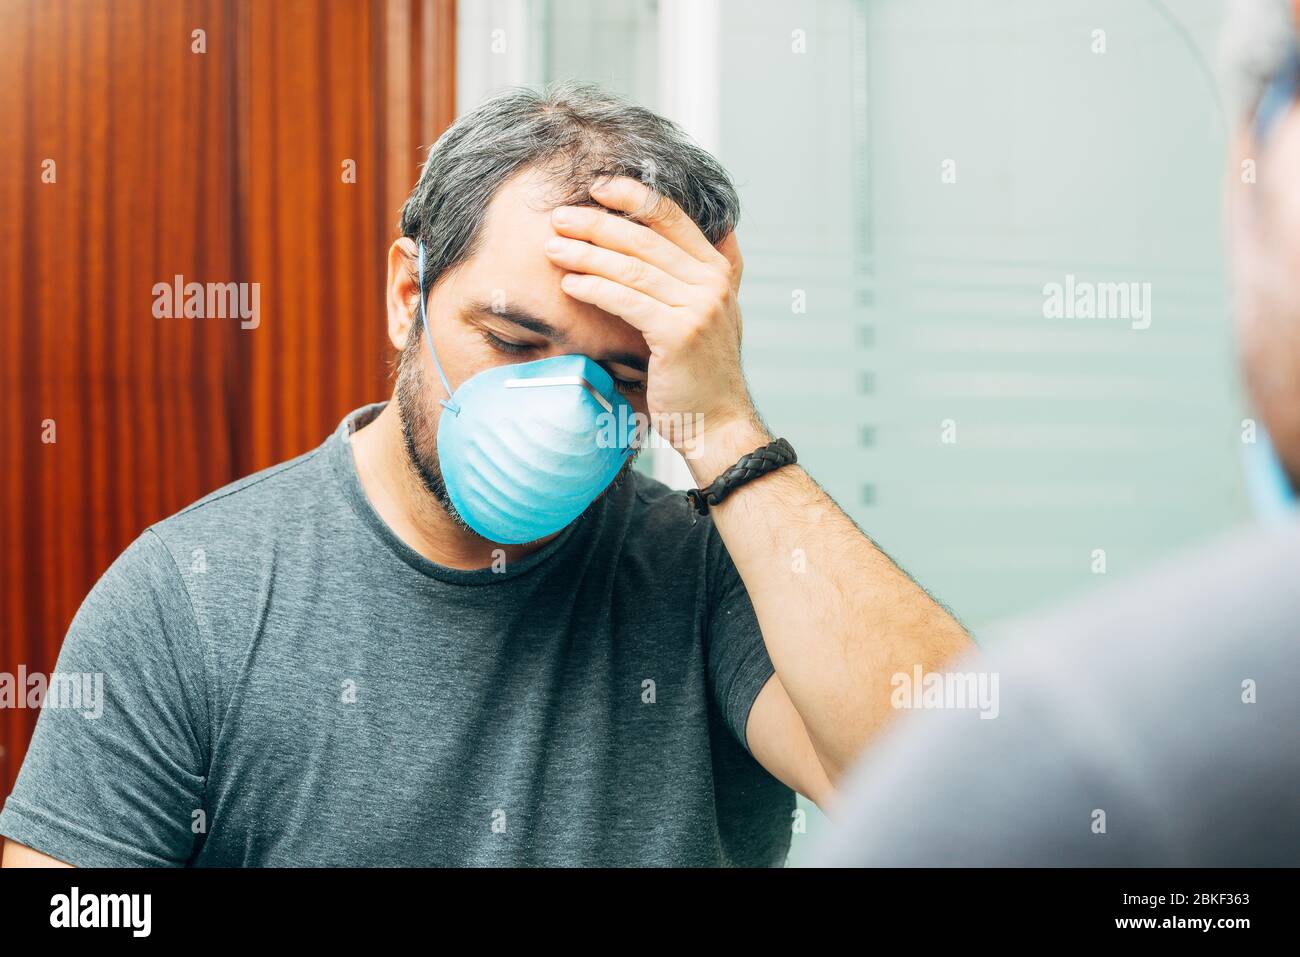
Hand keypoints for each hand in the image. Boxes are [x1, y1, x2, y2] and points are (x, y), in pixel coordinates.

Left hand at [544, 176, 758, 467]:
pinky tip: (570, 284)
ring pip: (632, 268)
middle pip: (644, 239)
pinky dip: (595, 289)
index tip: (596, 187)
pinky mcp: (679, 334)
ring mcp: (698, 307)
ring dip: (586, 254)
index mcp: (718, 269)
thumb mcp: (716, 313)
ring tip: (553, 248)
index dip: (632, 196)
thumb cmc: (702, 371)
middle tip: (559, 217)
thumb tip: (718, 232)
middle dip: (596, 224)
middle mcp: (712, 282)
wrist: (717, 422)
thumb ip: (713, 273)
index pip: (671, 217)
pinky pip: (627, 301)